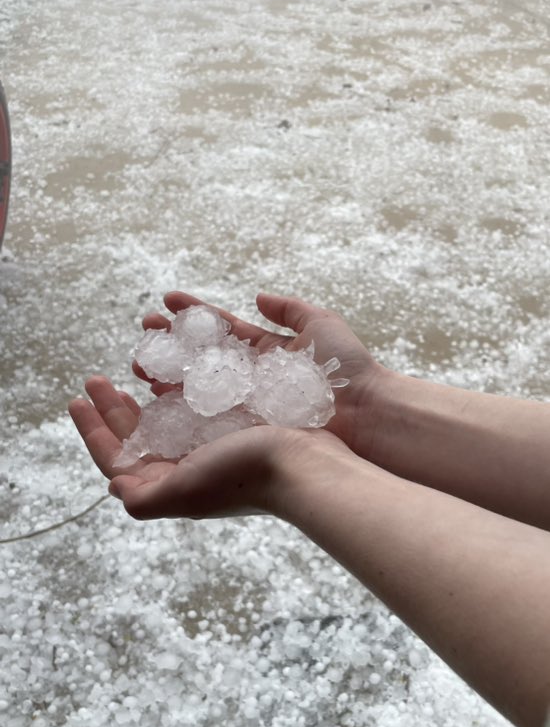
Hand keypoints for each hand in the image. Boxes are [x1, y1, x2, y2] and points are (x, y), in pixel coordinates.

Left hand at [69, 375, 342, 519]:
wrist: (307, 466)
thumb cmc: (243, 477)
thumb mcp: (183, 492)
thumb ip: (144, 497)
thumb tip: (113, 486)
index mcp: (174, 482)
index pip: (119, 459)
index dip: (93, 432)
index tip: (76, 400)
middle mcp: (191, 466)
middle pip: (139, 434)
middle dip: (112, 407)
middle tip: (95, 378)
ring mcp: (215, 445)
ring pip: (166, 413)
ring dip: (144, 389)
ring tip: (133, 362)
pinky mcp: (238, 424)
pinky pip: (198, 400)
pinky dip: (180, 382)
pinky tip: (175, 365)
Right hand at [136, 291, 387, 457]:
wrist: (365, 414)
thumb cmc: (349, 369)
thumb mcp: (321, 325)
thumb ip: (290, 310)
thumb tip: (258, 296)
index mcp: (266, 354)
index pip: (221, 329)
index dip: (193, 314)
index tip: (166, 300)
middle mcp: (250, 381)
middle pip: (200, 360)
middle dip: (170, 345)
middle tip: (143, 332)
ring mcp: (245, 406)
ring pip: (196, 389)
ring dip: (165, 376)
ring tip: (139, 366)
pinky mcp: (244, 430)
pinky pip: (204, 420)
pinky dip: (177, 411)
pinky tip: (153, 401)